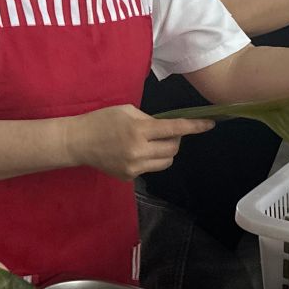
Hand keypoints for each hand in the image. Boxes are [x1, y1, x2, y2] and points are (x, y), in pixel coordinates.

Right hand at [68, 105, 210, 178]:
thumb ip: (150, 119)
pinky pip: (151, 168)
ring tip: (152, 143)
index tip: (209, 125)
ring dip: (166, 151)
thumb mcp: (127, 110)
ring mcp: (134, 167)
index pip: (174, 129)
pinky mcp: (129, 177)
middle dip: (175, 139)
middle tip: (165, 132)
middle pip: (173, 149)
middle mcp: (139, 151)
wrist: (78, 142)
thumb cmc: (102, 120)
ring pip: (166, 162)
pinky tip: (136, 152)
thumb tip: (167, 128)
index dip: (195, 127)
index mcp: (139, 130)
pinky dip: (151, 159)